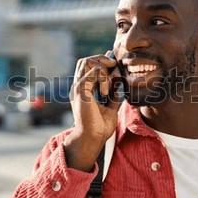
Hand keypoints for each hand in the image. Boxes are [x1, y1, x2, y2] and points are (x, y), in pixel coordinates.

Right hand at [63, 51, 120, 171]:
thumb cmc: (100, 127)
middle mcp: (79, 86)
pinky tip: (105, 92)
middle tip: (113, 67)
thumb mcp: (110, 109)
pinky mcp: (80, 90)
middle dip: (101, 59)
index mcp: (84, 90)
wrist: (93, 138)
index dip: (102, 62)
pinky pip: (93, 72)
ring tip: (109, 83)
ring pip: (87, 62)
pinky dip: (103, 78)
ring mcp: (78, 87)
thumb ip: (113, 97)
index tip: (114, 65)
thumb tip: (119, 88)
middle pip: (85, 60)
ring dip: (102, 68)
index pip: (89, 66)